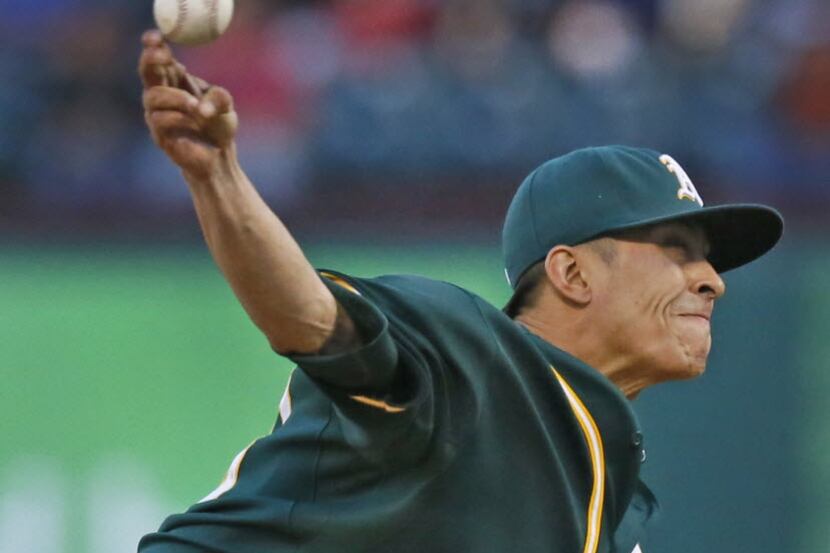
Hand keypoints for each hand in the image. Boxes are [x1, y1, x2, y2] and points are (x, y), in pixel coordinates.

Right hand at [138, 30, 238, 181]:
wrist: (219, 157)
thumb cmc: (219, 125)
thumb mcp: (225, 105)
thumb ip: (218, 98)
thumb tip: (202, 107)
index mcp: (175, 80)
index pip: (158, 57)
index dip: (153, 45)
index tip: (156, 36)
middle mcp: (161, 94)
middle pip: (146, 72)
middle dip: (150, 60)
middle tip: (163, 55)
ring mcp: (157, 114)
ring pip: (153, 97)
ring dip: (176, 98)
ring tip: (196, 106)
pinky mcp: (159, 135)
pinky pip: (161, 120)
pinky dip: (180, 119)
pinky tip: (195, 123)